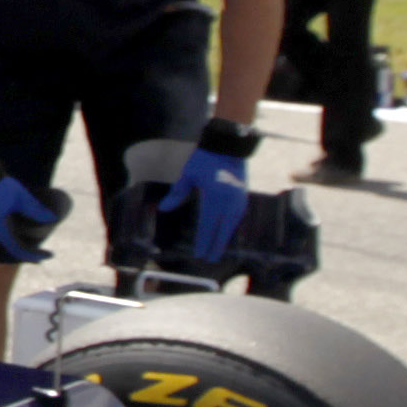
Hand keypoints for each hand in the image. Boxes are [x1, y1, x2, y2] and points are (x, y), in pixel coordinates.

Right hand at [0, 163, 62, 262]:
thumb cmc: (1, 187)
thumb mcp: (21, 197)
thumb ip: (36, 209)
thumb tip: (53, 219)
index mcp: (0, 228)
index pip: (18, 249)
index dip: (34, 255)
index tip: (48, 254)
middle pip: (14, 250)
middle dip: (30, 253)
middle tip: (45, 253)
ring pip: (9, 244)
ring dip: (23, 247)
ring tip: (37, 248)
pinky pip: (6, 237)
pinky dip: (17, 240)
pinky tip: (26, 237)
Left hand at [164, 144, 251, 266]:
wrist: (229, 145)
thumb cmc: (205, 159)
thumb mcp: (188, 174)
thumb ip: (177, 193)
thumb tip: (162, 208)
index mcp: (215, 197)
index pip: (207, 226)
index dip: (203, 242)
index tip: (198, 255)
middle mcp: (229, 202)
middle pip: (221, 231)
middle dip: (215, 247)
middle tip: (209, 260)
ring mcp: (239, 201)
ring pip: (231, 227)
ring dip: (224, 240)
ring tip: (217, 252)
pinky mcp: (244, 198)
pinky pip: (237, 219)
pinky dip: (231, 229)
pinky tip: (226, 236)